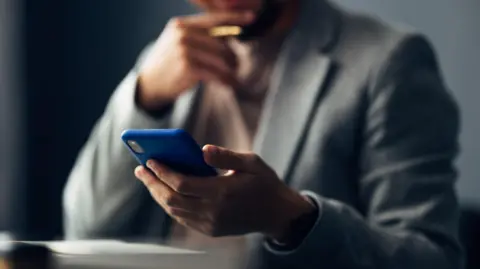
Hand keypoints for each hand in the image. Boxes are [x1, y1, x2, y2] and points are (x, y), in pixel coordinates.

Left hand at [134, 145, 315, 241]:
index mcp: (223, 192)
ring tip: (149, 179)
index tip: (149, 160)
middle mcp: (214, 211)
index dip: (163, 172)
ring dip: (158, 195)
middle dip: (153, 183)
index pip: (182, 184)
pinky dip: (170, 205)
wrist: (278, 214)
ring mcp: (211, 224)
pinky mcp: (211, 230)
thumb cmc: (265, 183)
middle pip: (172, 199)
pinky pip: (183, 218)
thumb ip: (226, 156)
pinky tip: (165, 192)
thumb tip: (202, 149)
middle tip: (141, 169)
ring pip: (174, 211)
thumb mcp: (252, 162)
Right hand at [136, 12, 254, 110]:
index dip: (235, 18)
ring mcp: (184, 50)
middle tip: (237, 67)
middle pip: (221, 42)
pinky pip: (216, 73)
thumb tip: (230, 33)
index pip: (213, 19)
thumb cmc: (169, 63)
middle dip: (232, 56)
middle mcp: (183, 34)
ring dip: (231, 70)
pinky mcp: (188, 67)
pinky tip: (229, 85)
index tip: (251, 18)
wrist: (150, 84)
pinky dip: (225, 80)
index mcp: (182, 24)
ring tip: (234, 78)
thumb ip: (200, 35)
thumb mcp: (179, 42)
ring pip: (221, 58)